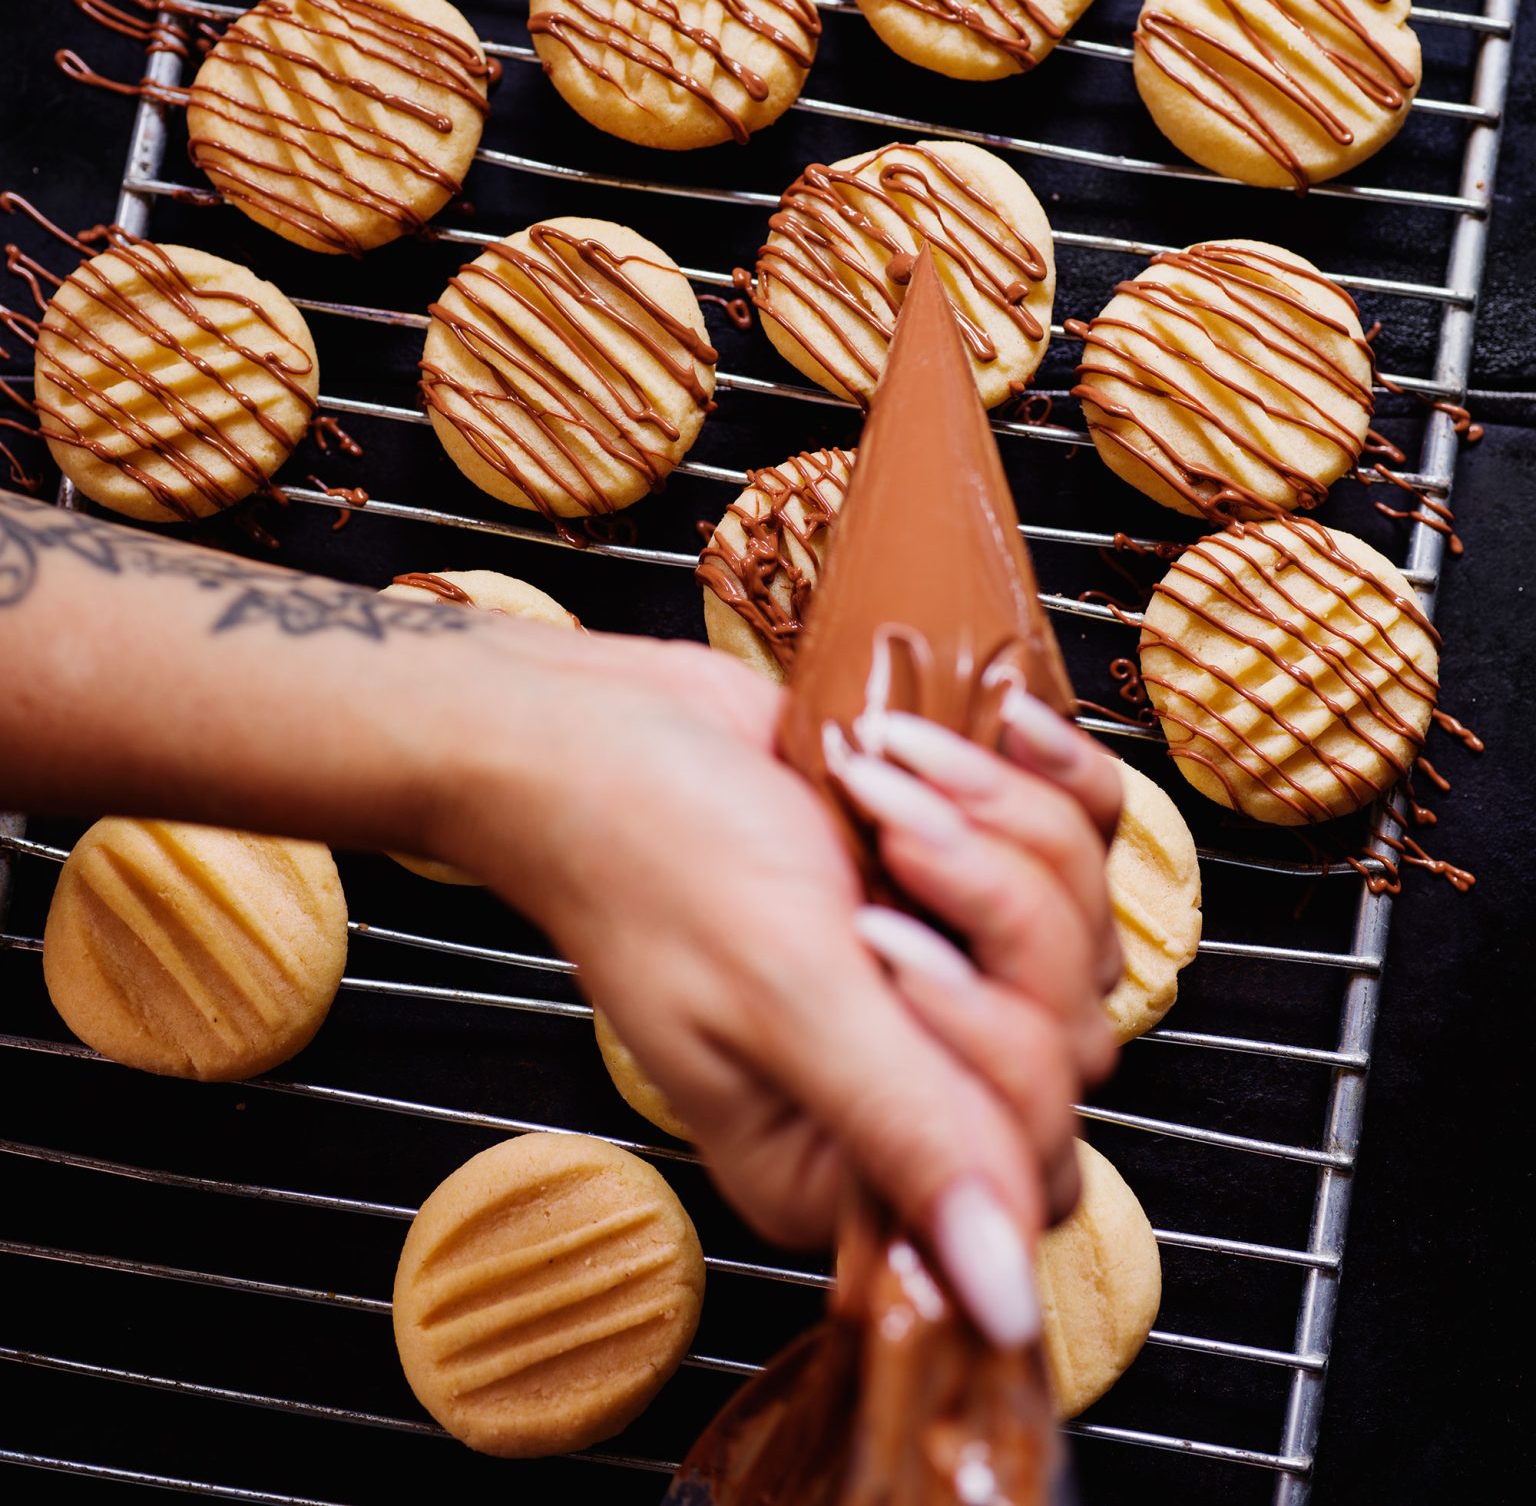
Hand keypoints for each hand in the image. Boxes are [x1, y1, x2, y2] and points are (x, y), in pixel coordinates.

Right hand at [428, 630, 1120, 1347]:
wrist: (611, 720)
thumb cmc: (654, 850)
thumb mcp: (780, 991)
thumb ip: (906, 1130)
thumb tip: (1002, 1308)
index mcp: (844, 1165)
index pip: (1026, 1162)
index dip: (986, 1037)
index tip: (882, 942)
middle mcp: (908, 1090)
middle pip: (1073, 1037)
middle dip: (987, 898)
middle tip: (880, 835)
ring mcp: (948, 981)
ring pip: (1084, 929)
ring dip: (992, 816)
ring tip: (879, 773)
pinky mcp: (969, 884)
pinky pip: (1085, 840)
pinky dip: (1037, 770)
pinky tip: (971, 731)